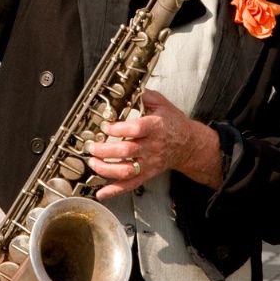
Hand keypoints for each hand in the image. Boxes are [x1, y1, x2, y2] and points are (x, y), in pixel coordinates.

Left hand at [87, 88, 222, 198]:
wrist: (187, 144)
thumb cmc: (173, 123)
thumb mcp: (162, 103)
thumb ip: (144, 95)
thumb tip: (128, 88)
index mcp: (155, 127)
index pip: (136, 129)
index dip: (119, 129)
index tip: (105, 126)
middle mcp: (152, 146)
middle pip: (127, 151)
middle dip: (105, 150)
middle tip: (92, 146)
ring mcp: (149, 162)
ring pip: (126, 170)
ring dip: (106, 169)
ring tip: (93, 163)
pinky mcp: (146, 174)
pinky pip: (130, 185)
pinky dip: (114, 190)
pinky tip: (101, 192)